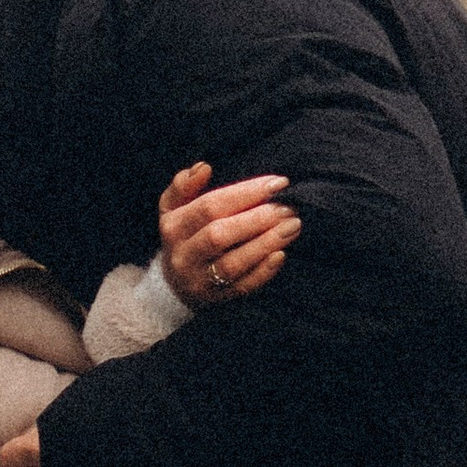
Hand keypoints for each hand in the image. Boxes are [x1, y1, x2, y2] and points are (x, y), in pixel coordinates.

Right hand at [159, 162, 299, 310]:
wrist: (173, 286)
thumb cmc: (184, 236)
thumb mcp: (174, 208)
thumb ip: (185, 184)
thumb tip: (203, 167)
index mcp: (173, 226)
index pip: (209, 206)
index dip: (245, 193)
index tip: (277, 183)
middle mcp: (183, 254)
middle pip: (219, 235)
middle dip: (257, 219)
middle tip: (288, 207)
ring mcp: (199, 279)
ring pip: (232, 263)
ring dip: (265, 243)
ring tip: (292, 226)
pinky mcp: (216, 298)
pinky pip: (242, 287)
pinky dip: (263, 271)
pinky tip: (281, 254)